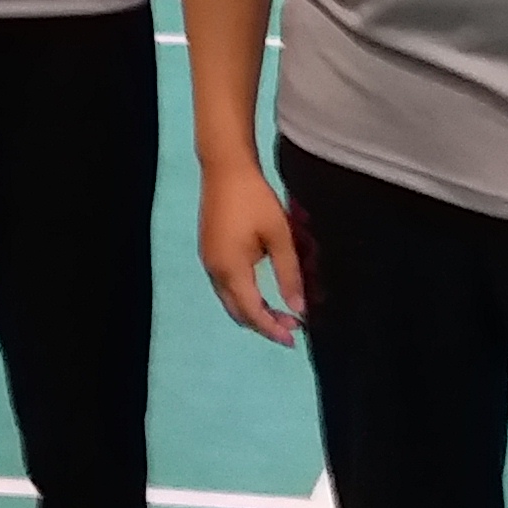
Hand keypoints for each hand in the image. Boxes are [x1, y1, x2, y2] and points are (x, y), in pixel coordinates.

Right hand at [198, 158, 305, 345]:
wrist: (224, 168)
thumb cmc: (255, 199)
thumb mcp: (280, 236)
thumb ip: (289, 274)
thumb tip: (299, 308)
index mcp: (231, 270)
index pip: (253, 312)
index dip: (273, 329)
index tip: (294, 339)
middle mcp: (215, 271)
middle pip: (238, 312)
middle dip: (264, 323)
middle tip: (292, 327)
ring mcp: (208, 261)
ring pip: (230, 300)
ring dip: (253, 310)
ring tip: (280, 312)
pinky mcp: (209, 251)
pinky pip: (225, 286)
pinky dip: (243, 296)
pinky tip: (261, 290)